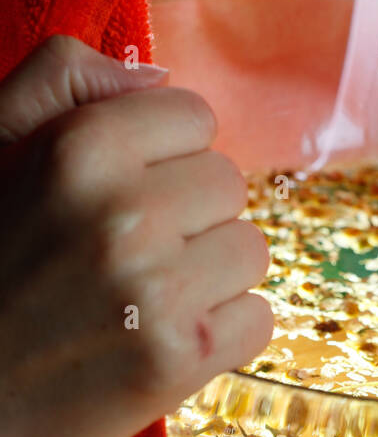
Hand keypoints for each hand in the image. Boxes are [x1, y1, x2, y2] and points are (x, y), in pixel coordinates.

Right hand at [0, 35, 271, 436]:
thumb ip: (59, 79)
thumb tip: (157, 75)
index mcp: (80, 147)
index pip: (196, 117)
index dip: (161, 152)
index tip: (119, 189)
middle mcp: (125, 213)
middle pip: (228, 183)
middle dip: (186, 211)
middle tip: (122, 250)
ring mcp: (156, 290)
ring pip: (249, 249)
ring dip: (207, 272)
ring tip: (139, 295)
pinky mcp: (177, 361)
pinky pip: (258, 319)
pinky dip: (221, 333)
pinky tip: (159, 338)